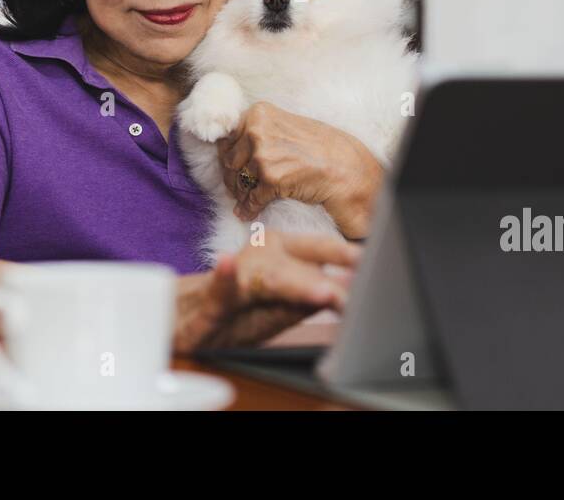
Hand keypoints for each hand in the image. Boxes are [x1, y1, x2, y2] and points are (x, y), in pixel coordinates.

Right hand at [173, 231, 360, 352]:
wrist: (189, 316)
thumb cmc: (242, 308)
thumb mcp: (284, 302)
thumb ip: (315, 292)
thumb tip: (355, 279)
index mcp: (282, 250)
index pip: (321, 247)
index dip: (347, 255)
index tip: (373, 263)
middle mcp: (261, 253)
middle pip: (299, 263)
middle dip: (328, 279)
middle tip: (354, 292)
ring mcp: (237, 275)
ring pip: (268, 278)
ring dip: (294, 285)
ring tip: (323, 292)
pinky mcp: (212, 300)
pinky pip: (219, 290)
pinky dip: (223, 278)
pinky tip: (226, 264)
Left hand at [217, 102, 384, 238]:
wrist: (344, 166)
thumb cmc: (318, 146)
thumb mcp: (284, 125)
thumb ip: (259, 130)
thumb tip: (233, 145)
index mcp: (258, 114)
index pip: (227, 138)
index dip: (228, 155)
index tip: (231, 165)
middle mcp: (257, 132)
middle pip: (229, 161)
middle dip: (232, 176)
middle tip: (236, 187)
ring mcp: (263, 155)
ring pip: (239, 181)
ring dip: (240, 194)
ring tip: (242, 200)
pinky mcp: (270, 179)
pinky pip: (251, 199)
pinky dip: (249, 208)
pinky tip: (248, 213)